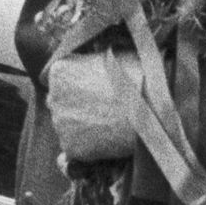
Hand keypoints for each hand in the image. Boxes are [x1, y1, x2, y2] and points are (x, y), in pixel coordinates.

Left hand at [45, 47, 141, 163]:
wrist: (152, 108)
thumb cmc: (138, 76)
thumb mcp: (111, 56)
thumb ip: (92, 62)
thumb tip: (93, 67)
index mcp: (59, 72)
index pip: (60, 81)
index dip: (79, 86)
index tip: (97, 89)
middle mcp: (53, 97)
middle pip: (60, 104)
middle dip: (77, 106)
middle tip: (103, 109)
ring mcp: (60, 124)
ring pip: (67, 126)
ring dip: (82, 126)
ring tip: (110, 123)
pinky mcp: (71, 148)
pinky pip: (76, 147)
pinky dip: (89, 145)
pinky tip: (109, 138)